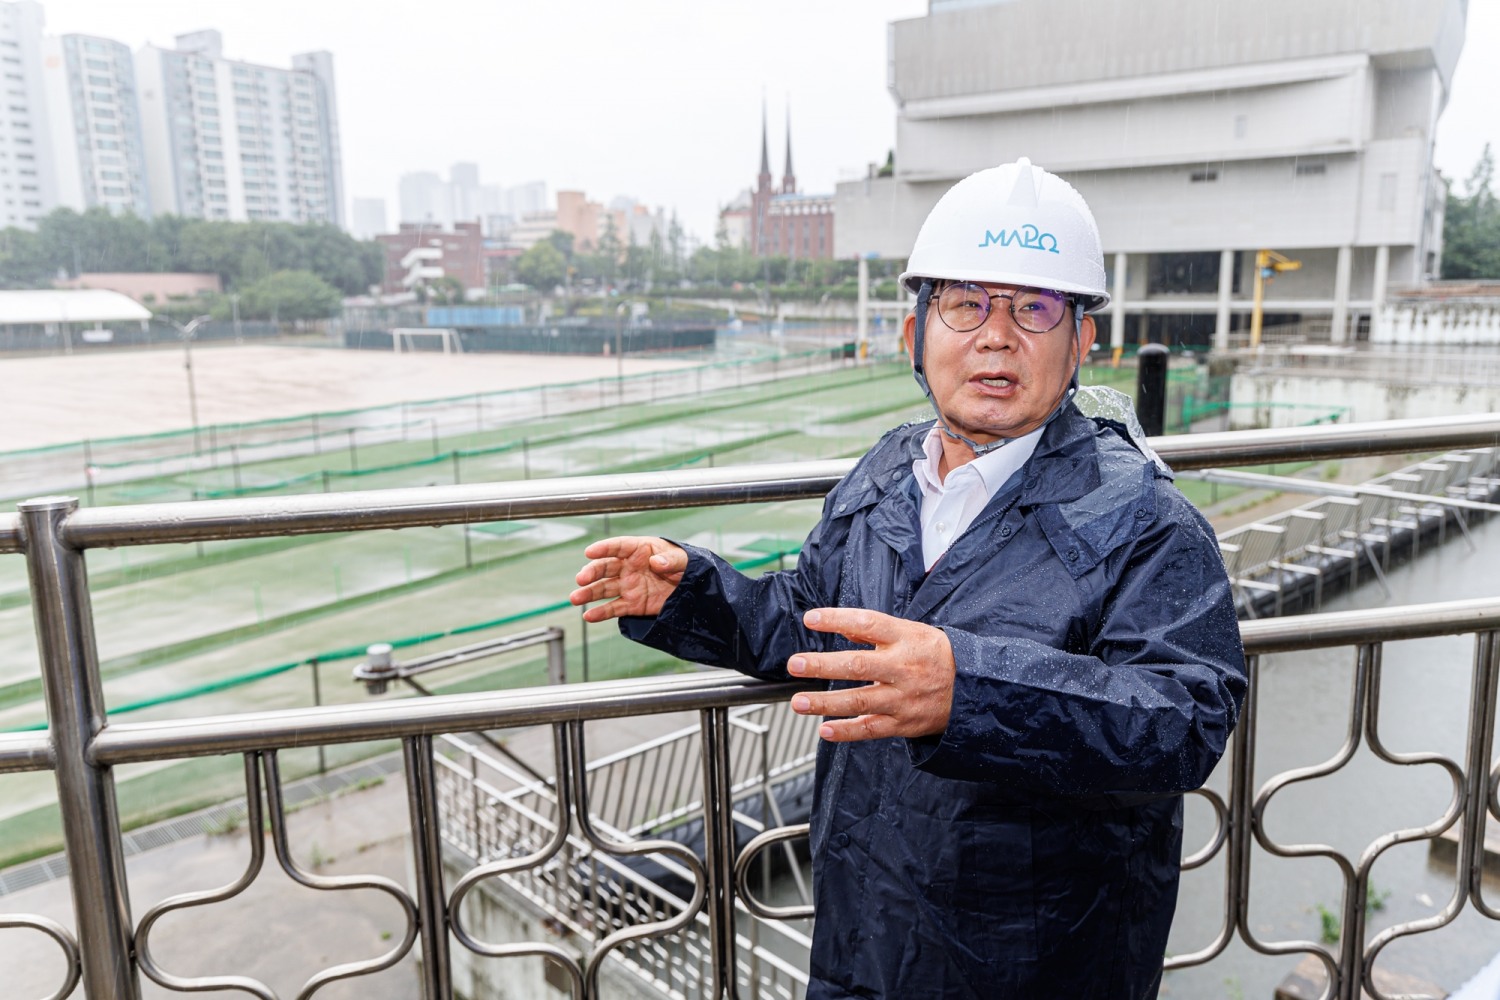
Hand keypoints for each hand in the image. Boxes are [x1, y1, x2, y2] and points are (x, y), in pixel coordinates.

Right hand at [570, 536, 687, 622]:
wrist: (693, 588)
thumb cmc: (687, 565)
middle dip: (591, 572)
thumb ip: (671, 560)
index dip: (604, 548)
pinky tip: (588, 616)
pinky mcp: (632, 604)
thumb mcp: (684, 559)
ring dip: (589, 593)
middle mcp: (629, 567)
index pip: (618, 546)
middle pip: (605, 567)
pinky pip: (614, 608)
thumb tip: (656, 562)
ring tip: (575, 598)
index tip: (589, 551)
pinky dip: (601, 613)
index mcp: (640, 550)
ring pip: (604, 588)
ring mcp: (628, 586)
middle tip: (580, 579)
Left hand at [787, 608, 955, 741]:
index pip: (867, 623)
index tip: (811, 619)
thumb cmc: (936, 656)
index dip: (837, 620)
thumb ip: (876, 632)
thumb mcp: (912, 633)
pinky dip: (847, 732)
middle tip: (795, 664)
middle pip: (857, 665)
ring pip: (859, 701)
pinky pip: (871, 729)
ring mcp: (902, 698)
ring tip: (798, 702)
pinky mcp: (904, 723)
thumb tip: (843, 627)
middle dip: (822, 665)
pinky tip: (825, 731)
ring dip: (825, 703)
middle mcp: (902, 667)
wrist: (974, 689)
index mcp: (905, 638)